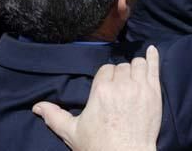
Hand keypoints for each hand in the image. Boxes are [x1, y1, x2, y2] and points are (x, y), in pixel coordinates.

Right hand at [33, 46, 160, 150]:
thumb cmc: (99, 146)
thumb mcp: (72, 132)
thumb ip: (54, 116)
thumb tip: (37, 106)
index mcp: (101, 91)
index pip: (105, 70)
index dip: (106, 77)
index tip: (107, 88)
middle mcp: (121, 85)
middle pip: (121, 67)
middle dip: (120, 75)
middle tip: (120, 89)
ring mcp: (140, 88)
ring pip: (137, 64)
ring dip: (134, 69)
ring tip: (133, 79)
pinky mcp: (154, 93)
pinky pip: (154, 68)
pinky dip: (153, 57)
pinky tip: (152, 50)